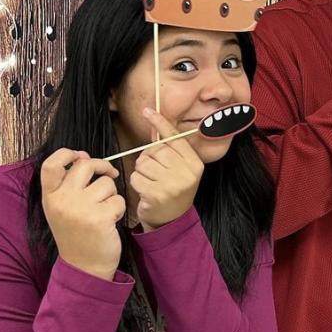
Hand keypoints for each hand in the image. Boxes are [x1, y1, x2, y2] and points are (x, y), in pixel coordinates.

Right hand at [41, 149, 124, 280]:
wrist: (84, 267)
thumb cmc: (77, 234)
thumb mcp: (61, 208)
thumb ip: (68, 184)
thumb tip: (82, 156)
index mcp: (49, 197)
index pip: (51, 164)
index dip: (66, 153)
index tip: (80, 155)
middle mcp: (62, 200)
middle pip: (85, 165)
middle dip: (102, 167)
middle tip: (107, 176)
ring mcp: (80, 208)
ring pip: (107, 183)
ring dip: (111, 195)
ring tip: (103, 211)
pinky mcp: (99, 217)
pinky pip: (119, 200)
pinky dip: (119, 209)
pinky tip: (110, 222)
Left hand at [128, 109, 203, 230]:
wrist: (172, 221)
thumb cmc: (173, 189)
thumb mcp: (178, 168)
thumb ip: (169, 149)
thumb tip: (154, 124)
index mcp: (194, 163)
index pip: (174, 138)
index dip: (160, 123)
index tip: (147, 111)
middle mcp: (187, 173)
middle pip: (156, 150)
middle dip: (148, 158)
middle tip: (154, 171)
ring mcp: (173, 184)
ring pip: (143, 163)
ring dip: (141, 171)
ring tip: (151, 181)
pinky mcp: (157, 194)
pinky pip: (136, 177)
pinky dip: (136, 183)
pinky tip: (146, 190)